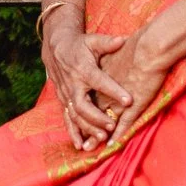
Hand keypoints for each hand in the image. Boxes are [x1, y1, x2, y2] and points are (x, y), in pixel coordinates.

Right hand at [45, 10, 132, 151]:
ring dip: (87, 127)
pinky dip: (73, 133)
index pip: (99, 81)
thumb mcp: (93, 40)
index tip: (129, 100)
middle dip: (97, 117)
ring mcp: (66, 94)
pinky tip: (81, 145)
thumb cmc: (80, 45)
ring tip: (102, 137)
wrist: (56, 48)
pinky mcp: (63, 101)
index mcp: (83, 69)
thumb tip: (122, 40)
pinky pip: (67, 119)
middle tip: (112, 125)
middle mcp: (73, 84)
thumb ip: (108, 43)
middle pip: (82, 104)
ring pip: (74, 115)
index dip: (113, 90)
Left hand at [93, 28, 173, 146]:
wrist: (151, 47)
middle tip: (82, 143)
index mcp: (98, 78)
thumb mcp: (114, 51)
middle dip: (86, 129)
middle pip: (91, 113)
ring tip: (91, 148)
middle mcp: (105, 91)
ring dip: (97, 135)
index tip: (77, 121)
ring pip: (104, 121)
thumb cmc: (136, 47)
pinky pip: (123, 123)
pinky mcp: (133, 104)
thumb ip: (108, 59)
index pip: (88, 98)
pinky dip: (118, 135)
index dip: (82, 111)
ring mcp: (119, 100)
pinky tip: (112, 145)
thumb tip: (106, 59)